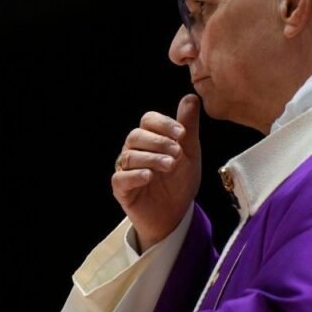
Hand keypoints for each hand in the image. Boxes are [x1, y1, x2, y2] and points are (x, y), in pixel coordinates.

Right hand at [112, 94, 201, 251]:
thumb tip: (191, 97)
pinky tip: (149, 176)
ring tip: (170, 166)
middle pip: (136, 136)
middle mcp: (134, 151)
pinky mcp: (121, 189)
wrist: (175, 215)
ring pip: (130, 156)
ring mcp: (126, 170)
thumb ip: (188, 126)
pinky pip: (121, 178)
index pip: (148, 120)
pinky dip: (135, 175)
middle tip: (177, 152)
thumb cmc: (180, 182)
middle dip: (158, 141)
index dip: (163, 124)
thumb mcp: (190, 152)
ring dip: (151, 158)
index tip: (181, 133)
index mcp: (150, 139)